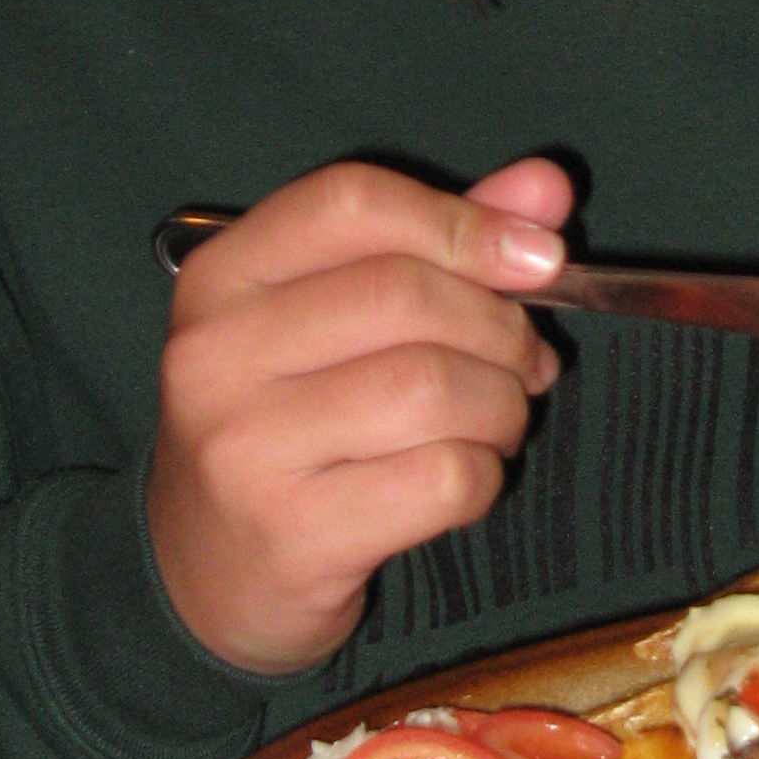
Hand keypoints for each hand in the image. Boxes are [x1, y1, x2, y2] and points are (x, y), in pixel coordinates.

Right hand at [146, 156, 570, 673]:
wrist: (208, 574)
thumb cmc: (289, 426)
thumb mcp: (335, 318)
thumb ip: (440, 240)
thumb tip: (550, 185)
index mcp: (221, 278)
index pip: (351, 202)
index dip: (463, 220)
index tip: (537, 257)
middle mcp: (214, 355)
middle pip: (405, 294)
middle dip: (501, 327)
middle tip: (525, 361)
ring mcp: (243, 449)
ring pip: (433, 387)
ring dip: (502, 405)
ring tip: (497, 421)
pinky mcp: (293, 534)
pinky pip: (443, 477)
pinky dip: (484, 475)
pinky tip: (464, 479)